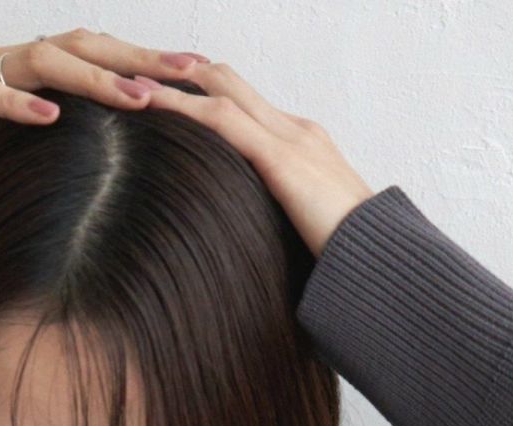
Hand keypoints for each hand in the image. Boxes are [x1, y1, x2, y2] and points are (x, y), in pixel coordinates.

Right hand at [0, 32, 211, 224]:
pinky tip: (54, 119)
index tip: (202, 83)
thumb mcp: (13, 174)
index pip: (95, 60)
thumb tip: (119, 191)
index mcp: (25, 80)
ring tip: (139, 97)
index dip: (146, 65)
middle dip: (140, 57)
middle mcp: (3, 67)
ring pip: (43, 59)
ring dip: (95, 78)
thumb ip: (58, 166)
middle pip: (81, 45)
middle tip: (193, 73)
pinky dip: (19, 105)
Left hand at [136, 63, 375, 258]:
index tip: (165, 91)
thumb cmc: (351, 261)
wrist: (385, 264)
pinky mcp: (283, 161)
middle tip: (136, 73)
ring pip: (220, 90)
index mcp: (304, 146)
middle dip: (181, 74)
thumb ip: (280, 222)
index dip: (203, 90)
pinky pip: (222, 120)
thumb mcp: (307, 233)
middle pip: (229, 81)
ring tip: (127, 81)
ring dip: (172, 83)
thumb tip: (251, 241)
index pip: (246, 101)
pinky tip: (147, 104)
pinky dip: (180, 106)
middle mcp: (296, 131)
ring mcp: (291, 140)